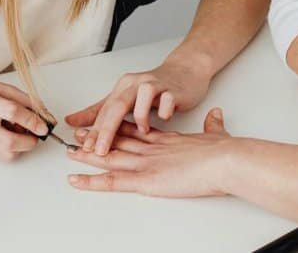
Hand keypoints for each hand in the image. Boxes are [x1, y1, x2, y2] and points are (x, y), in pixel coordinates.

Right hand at [0, 75, 50, 161]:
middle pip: (8, 143)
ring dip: (19, 147)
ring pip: (4, 154)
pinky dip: (6, 147)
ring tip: (15, 131)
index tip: (43, 125)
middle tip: (35, 134)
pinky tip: (1, 132)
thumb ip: (21, 99)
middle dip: (29, 142)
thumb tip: (43, 114)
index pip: (11, 112)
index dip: (31, 120)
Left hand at [65, 57, 212, 155]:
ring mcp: (156, 85)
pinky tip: (164, 119)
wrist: (186, 71)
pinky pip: (167, 100)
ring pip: (142, 98)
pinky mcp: (175, 89)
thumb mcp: (125, 98)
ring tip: (142, 131)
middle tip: (99, 150)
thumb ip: (99, 111)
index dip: (92, 131)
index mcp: (123, 88)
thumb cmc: (155, 88)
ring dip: (140, 117)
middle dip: (106, 130)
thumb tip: (71, 121)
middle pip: (117, 106)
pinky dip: (164, 111)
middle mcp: (136, 84)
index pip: (104, 111)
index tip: (82, 149)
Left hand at [66, 108, 236, 196]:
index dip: (119, 126)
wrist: (227, 159)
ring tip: (69, 152)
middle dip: (97, 135)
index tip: (105, 123)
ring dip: (88, 153)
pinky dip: (92, 181)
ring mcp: (146, 161)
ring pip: (110, 155)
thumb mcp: (215, 134)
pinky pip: (112, 180)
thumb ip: (212, 126)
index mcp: (167, 138)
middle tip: (78, 134)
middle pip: (118, 136)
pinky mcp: (146, 178)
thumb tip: (216, 116)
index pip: (137, 128)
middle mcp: (152, 145)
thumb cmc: (224, 151)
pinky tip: (76, 179)